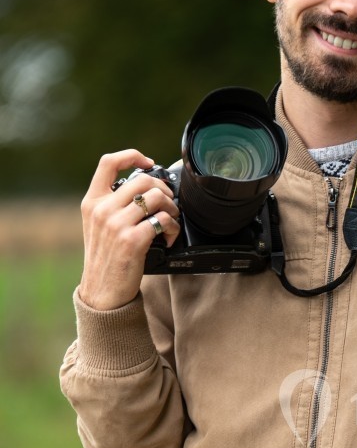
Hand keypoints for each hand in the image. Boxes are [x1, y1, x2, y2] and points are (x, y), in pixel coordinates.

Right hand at [78, 150, 181, 310]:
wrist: (102, 292)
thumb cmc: (106, 259)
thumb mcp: (99, 227)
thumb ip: (113, 205)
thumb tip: (145, 189)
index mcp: (92, 202)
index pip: (108, 163)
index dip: (131, 155)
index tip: (148, 162)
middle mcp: (102, 210)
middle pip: (143, 179)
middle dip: (163, 189)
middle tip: (168, 204)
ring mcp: (116, 224)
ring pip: (156, 197)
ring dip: (172, 208)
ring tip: (171, 221)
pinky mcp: (132, 241)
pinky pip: (163, 221)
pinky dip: (173, 228)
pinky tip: (170, 237)